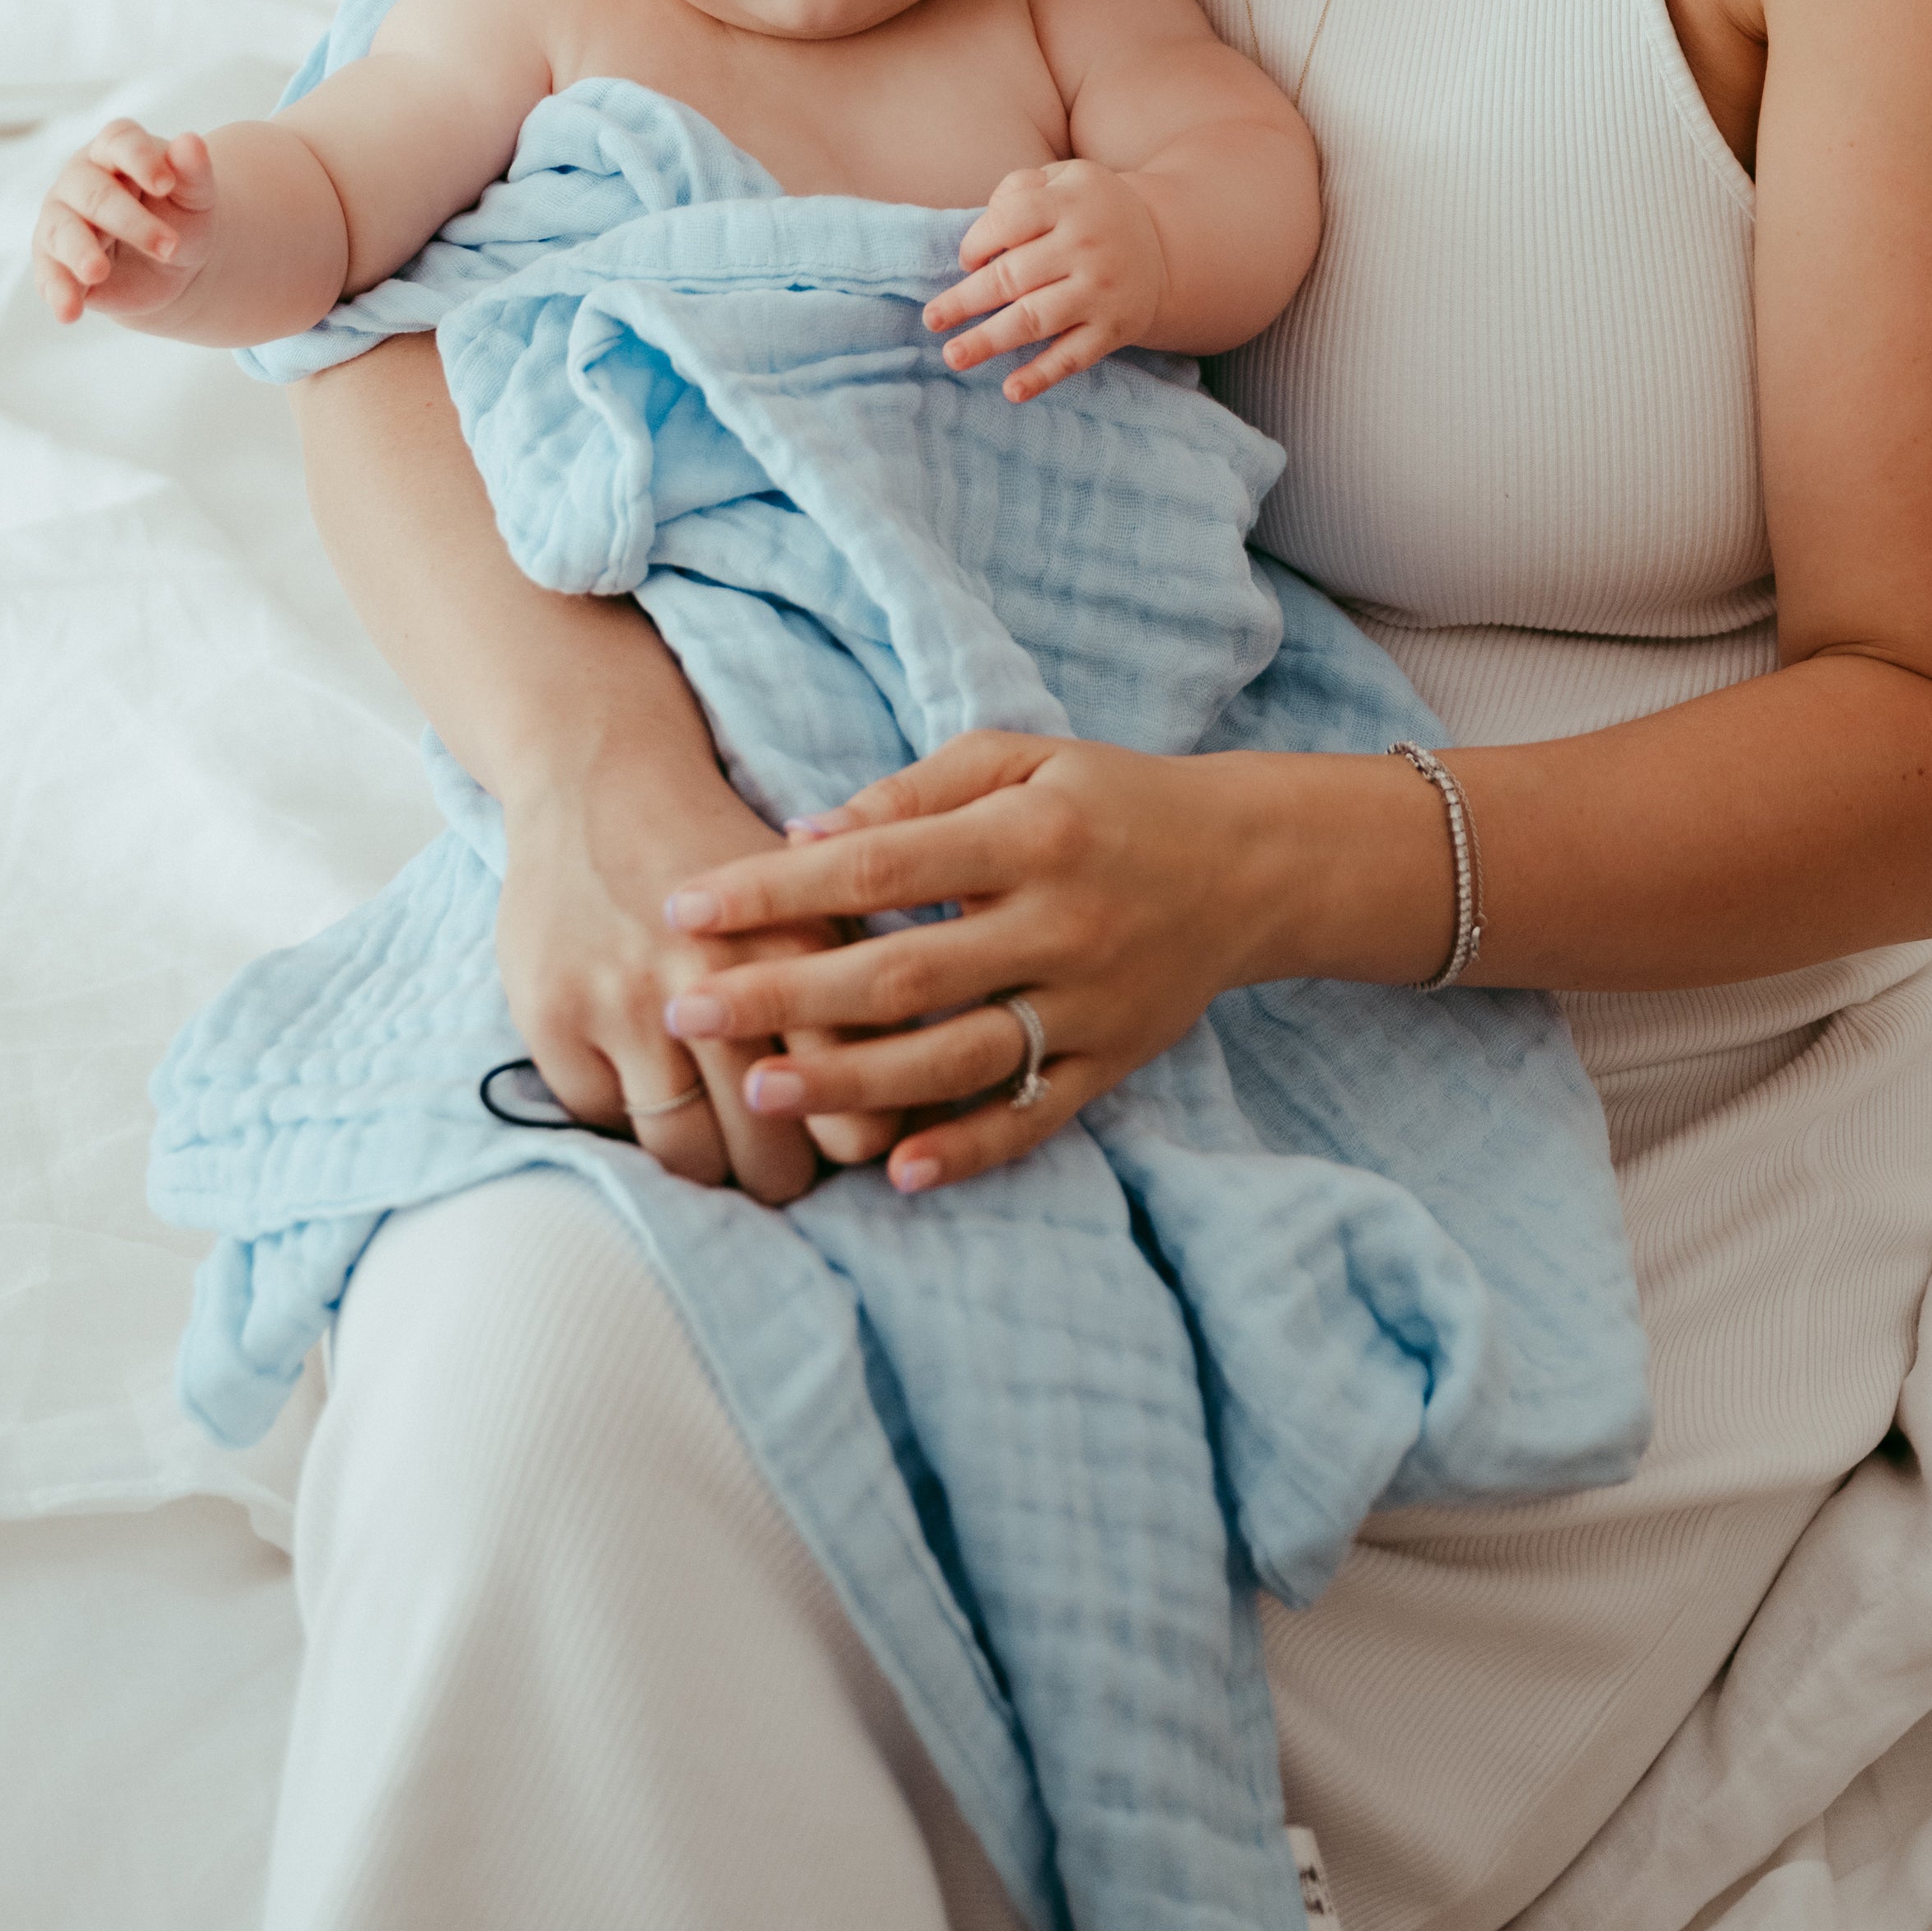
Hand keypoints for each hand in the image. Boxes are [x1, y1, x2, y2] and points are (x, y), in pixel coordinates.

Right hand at [33, 119, 214, 324]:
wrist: (173, 266)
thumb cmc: (183, 216)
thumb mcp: (197, 196)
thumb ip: (194, 170)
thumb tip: (190, 141)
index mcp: (116, 151)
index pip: (119, 141)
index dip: (140, 159)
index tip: (166, 184)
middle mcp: (80, 179)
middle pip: (94, 192)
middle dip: (131, 221)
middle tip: (169, 247)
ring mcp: (61, 220)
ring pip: (61, 230)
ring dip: (80, 252)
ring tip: (98, 272)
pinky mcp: (53, 262)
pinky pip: (48, 275)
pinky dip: (58, 292)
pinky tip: (70, 312)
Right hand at [497, 735, 896, 1197]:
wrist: (601, 775)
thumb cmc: (724, 846)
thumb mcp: (811, 897)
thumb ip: (856, 990)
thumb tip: (900, 1115)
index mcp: (796, 952)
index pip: (850, 1111)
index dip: (853, 1144)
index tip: (845, 1146)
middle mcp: (713, 983)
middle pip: (766, 1150)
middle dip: (782, 1175)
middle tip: (783, 1172)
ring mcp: (625, 1006)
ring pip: (684, 1150)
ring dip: (709, 1168)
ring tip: (722, 1157)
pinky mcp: (554, 1019)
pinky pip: (605, 1123)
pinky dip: (630, 1124)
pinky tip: (649, 1096)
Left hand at [657, 729, 1263, 1191]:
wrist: (1247, 864)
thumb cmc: (1107, 799)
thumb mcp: (1020, 759)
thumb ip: (914, 794)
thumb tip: (804, 835)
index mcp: (1030, 835)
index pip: (882, 863)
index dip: (779, 888)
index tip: (688, 904)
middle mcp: (1060, 924)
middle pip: (904, 973)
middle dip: (785, 996)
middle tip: (685, 1009)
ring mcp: (1088, 1004)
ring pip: (956, 1059)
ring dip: (851, 1083)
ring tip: (758, 1092)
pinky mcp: (1110, 1062)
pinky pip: (1031, 1119)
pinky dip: (966, 1151)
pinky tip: (894, 1171)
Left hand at [924, 162, 1173, 400]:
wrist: (1164, 245)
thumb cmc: (1091, 211)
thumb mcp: (1066, 179)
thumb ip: (1020, 189)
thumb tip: (982, 231)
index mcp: (1071, 202)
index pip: (1010, 220)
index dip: (977, 242)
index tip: (966, 262)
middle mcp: (1088, 245)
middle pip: (1013, 276)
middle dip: (966, 300)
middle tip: (932, 319)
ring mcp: (1101, 290)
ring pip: (1035, 319)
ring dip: (989, 340)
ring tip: (953, 355)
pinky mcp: (1114, 328)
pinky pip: (1073, 356)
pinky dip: (1042, 375)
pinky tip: (1011, 390)